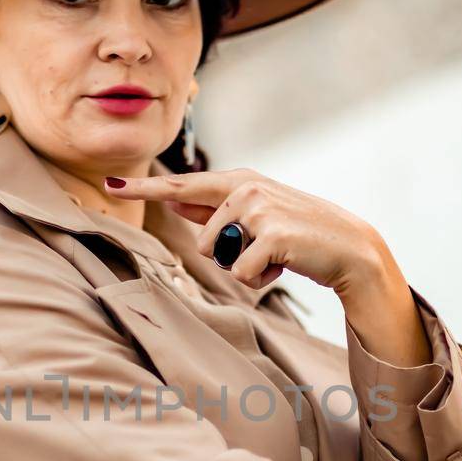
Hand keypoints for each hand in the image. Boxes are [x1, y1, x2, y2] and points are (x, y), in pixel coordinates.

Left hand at [103, 166, 382, 294]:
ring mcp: (257, 208)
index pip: (182, 187)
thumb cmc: (300, 234)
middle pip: (202, 243)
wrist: (350, 247)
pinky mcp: (269, 233)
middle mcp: (244, 188)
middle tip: (266, 250)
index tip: (111, 183)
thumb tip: (176, 202)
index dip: (144, 189)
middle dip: (230, 257)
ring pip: (220, 259)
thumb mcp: (258, 215)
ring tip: (278, 254)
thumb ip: (216, 209)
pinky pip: (242, 274)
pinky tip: (286, 263)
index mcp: (238, 181)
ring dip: (247, 268)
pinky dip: (263, 279)